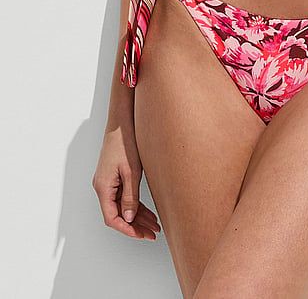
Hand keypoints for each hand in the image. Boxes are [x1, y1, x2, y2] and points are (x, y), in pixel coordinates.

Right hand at [92, 123, 161, 239]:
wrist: (121, 122)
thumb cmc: (125, 142)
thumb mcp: (131, 171)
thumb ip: (130, 196)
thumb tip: (129, 219)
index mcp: (103, 187)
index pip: (112, 218)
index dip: (127, 229)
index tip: (142, 235)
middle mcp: (102, 187)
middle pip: (118, 214)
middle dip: (135, 226)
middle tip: (152, 233)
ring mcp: (108, 183)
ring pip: (122, 207)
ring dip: (137, 217)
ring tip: (154, 225)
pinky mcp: (114, 177)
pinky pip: (123, 197)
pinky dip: (135, 205)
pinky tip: (148, 212)